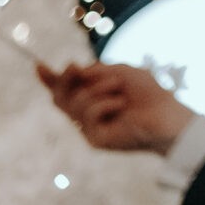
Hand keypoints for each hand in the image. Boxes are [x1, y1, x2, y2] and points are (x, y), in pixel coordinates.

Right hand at [35, 62, 197, 154]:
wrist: (166, 115)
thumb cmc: (148, 93)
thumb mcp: (120, 72)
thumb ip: (95, 71)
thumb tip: (71, 70)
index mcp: (93, 96)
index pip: (66, 89)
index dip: (51, 79)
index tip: (39, 66)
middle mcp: (87, 113)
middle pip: (60, 97)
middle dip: (64, 80)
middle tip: (73, 68)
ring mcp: (89, 127)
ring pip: (75, 102)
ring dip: (98, 89)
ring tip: (119, 90)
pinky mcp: (94, 139)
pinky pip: (88, 114)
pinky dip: (104, 103)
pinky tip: (120, 105)